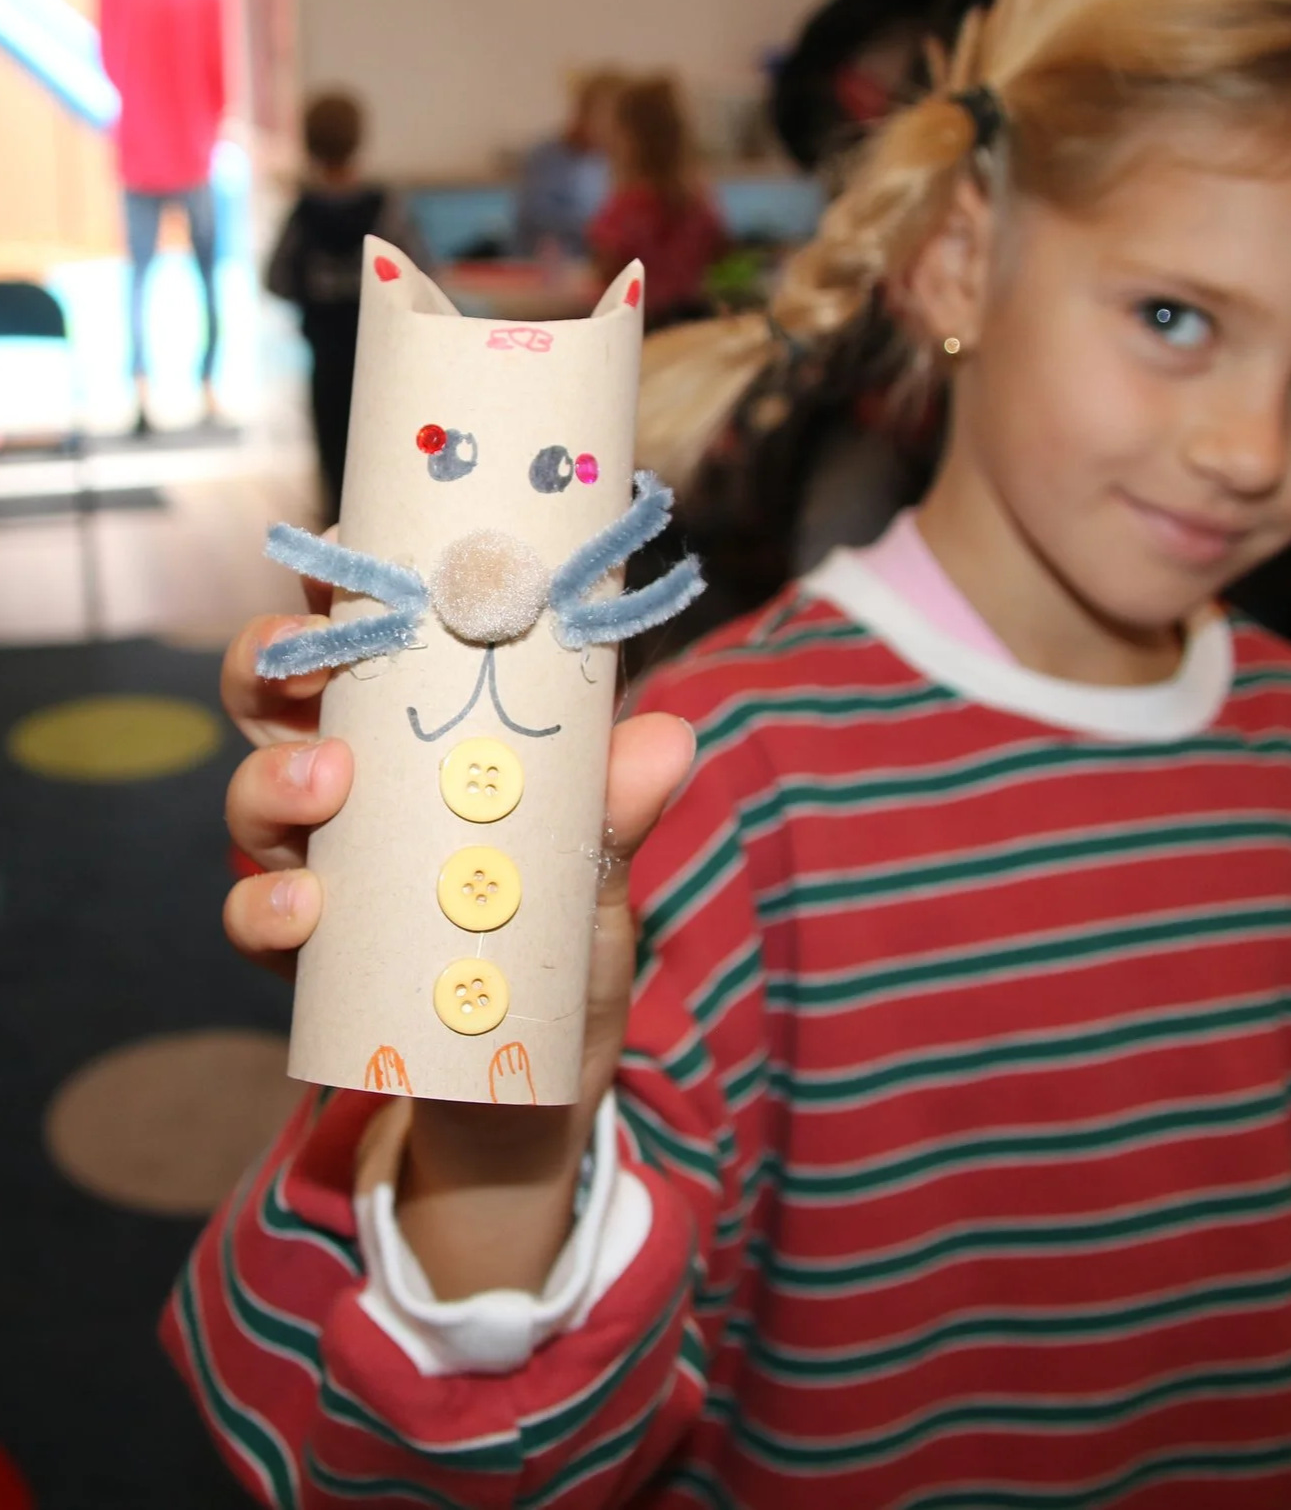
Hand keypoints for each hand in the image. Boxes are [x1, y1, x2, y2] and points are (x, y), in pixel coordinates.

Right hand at [218, 604, 694, 1292]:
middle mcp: (360, 798)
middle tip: (300, 656)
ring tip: (325, 784)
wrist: (527, 1105)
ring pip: (257, 796)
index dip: (351, 594)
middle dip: (272, 663)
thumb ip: (619, 814)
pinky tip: (305, 912)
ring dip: (275, 779)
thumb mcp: (599, 884)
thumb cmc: (560, 963)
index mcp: (426, 752)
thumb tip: (667, 736)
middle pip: (279, 702)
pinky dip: (268, 907)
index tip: (352, 550)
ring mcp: (325, 873)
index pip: (374, 653)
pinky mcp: (306, 961)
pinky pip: (257, 917)